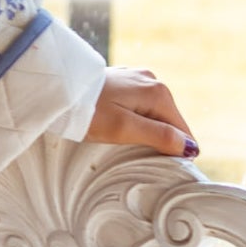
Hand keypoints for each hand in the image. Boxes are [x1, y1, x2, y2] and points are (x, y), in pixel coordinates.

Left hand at [84, 67, 198, 161]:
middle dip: (159, 139)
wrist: (55, 87)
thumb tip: (190, 147)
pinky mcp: (122, 80)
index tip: (165, 168)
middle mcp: (152, 80)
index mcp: (158, 92)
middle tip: (141, 158)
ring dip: (145, 129)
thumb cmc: (87, 112)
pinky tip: (118, 126)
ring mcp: (136, 78)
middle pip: (168, 120)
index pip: (181, 129)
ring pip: (152, 112)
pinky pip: (137, 105)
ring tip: (126, 143)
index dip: (176, 151)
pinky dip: (133, 118)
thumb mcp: (124, 129)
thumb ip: (158, 136)